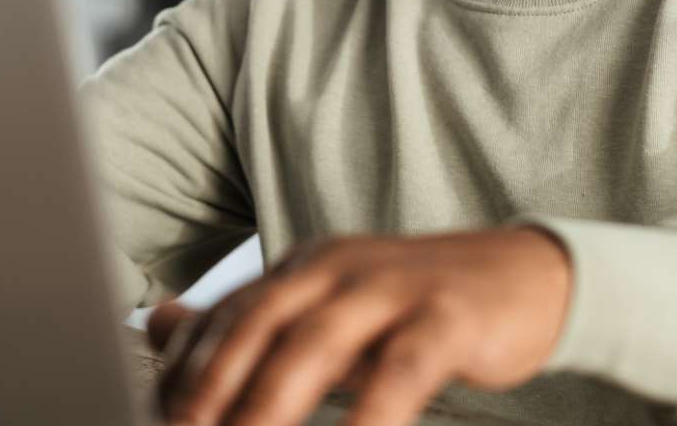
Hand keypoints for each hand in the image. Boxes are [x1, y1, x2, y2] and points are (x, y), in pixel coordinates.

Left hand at [146, 225, 571, 424]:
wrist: (522, 275)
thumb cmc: (415, 304)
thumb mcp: (326, 305)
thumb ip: (247, 318)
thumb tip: (156, 322)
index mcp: (306, 266)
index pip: (227, 312)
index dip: (183, 368)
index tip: (155, 416)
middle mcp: (339, 266)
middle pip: (260, 321)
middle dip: (211, 385)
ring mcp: (392, 287)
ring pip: (317, 343)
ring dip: (270, 404)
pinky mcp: (446, 316)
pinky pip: (400, 370)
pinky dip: (370, 414)